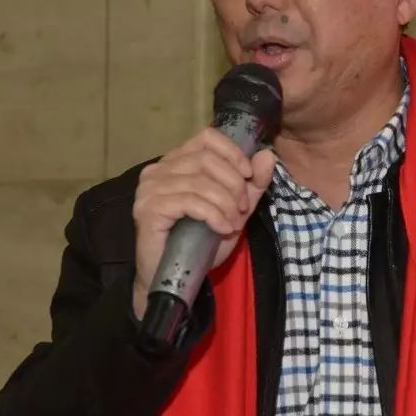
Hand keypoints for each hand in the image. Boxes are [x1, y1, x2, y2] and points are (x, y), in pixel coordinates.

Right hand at [131, 128, 276, 318]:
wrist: (172, 278)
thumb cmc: (199, 244)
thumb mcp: (234, 211)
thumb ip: (252, 185)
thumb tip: (267, 155)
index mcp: (176, 161)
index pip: (207, 137)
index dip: (232, 152)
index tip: (249, 176)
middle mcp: (158, 169)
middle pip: (206, 159)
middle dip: (233, 184)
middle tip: (242, 209)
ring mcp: (150, 188)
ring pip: (200, 181)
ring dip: (225, 203)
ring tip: (233, 223)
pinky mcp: (148, 208)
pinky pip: (190, 201)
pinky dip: (213, 214)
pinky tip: (223, 229)